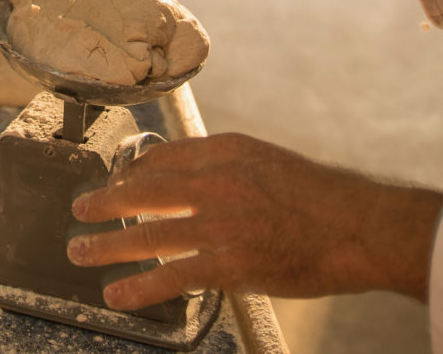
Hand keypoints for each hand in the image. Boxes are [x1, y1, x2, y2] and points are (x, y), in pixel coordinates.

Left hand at [67, 134, 442, 308]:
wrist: (362, 226)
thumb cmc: (324, 199)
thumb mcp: (272, 164)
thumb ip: (232, 169)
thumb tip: (198, 184)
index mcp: (230, 149)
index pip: (166, 156)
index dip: (133, 172)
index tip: (116, 182)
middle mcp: (219, 179)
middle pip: (146, 189)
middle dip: (106, 200)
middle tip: (80, 209)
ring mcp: (222, 221)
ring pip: (149, 232)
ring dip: (108, 244)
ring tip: (81, 252)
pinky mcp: (230, 262)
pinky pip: (173, 275)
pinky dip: (141, 286)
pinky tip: (119, 294)